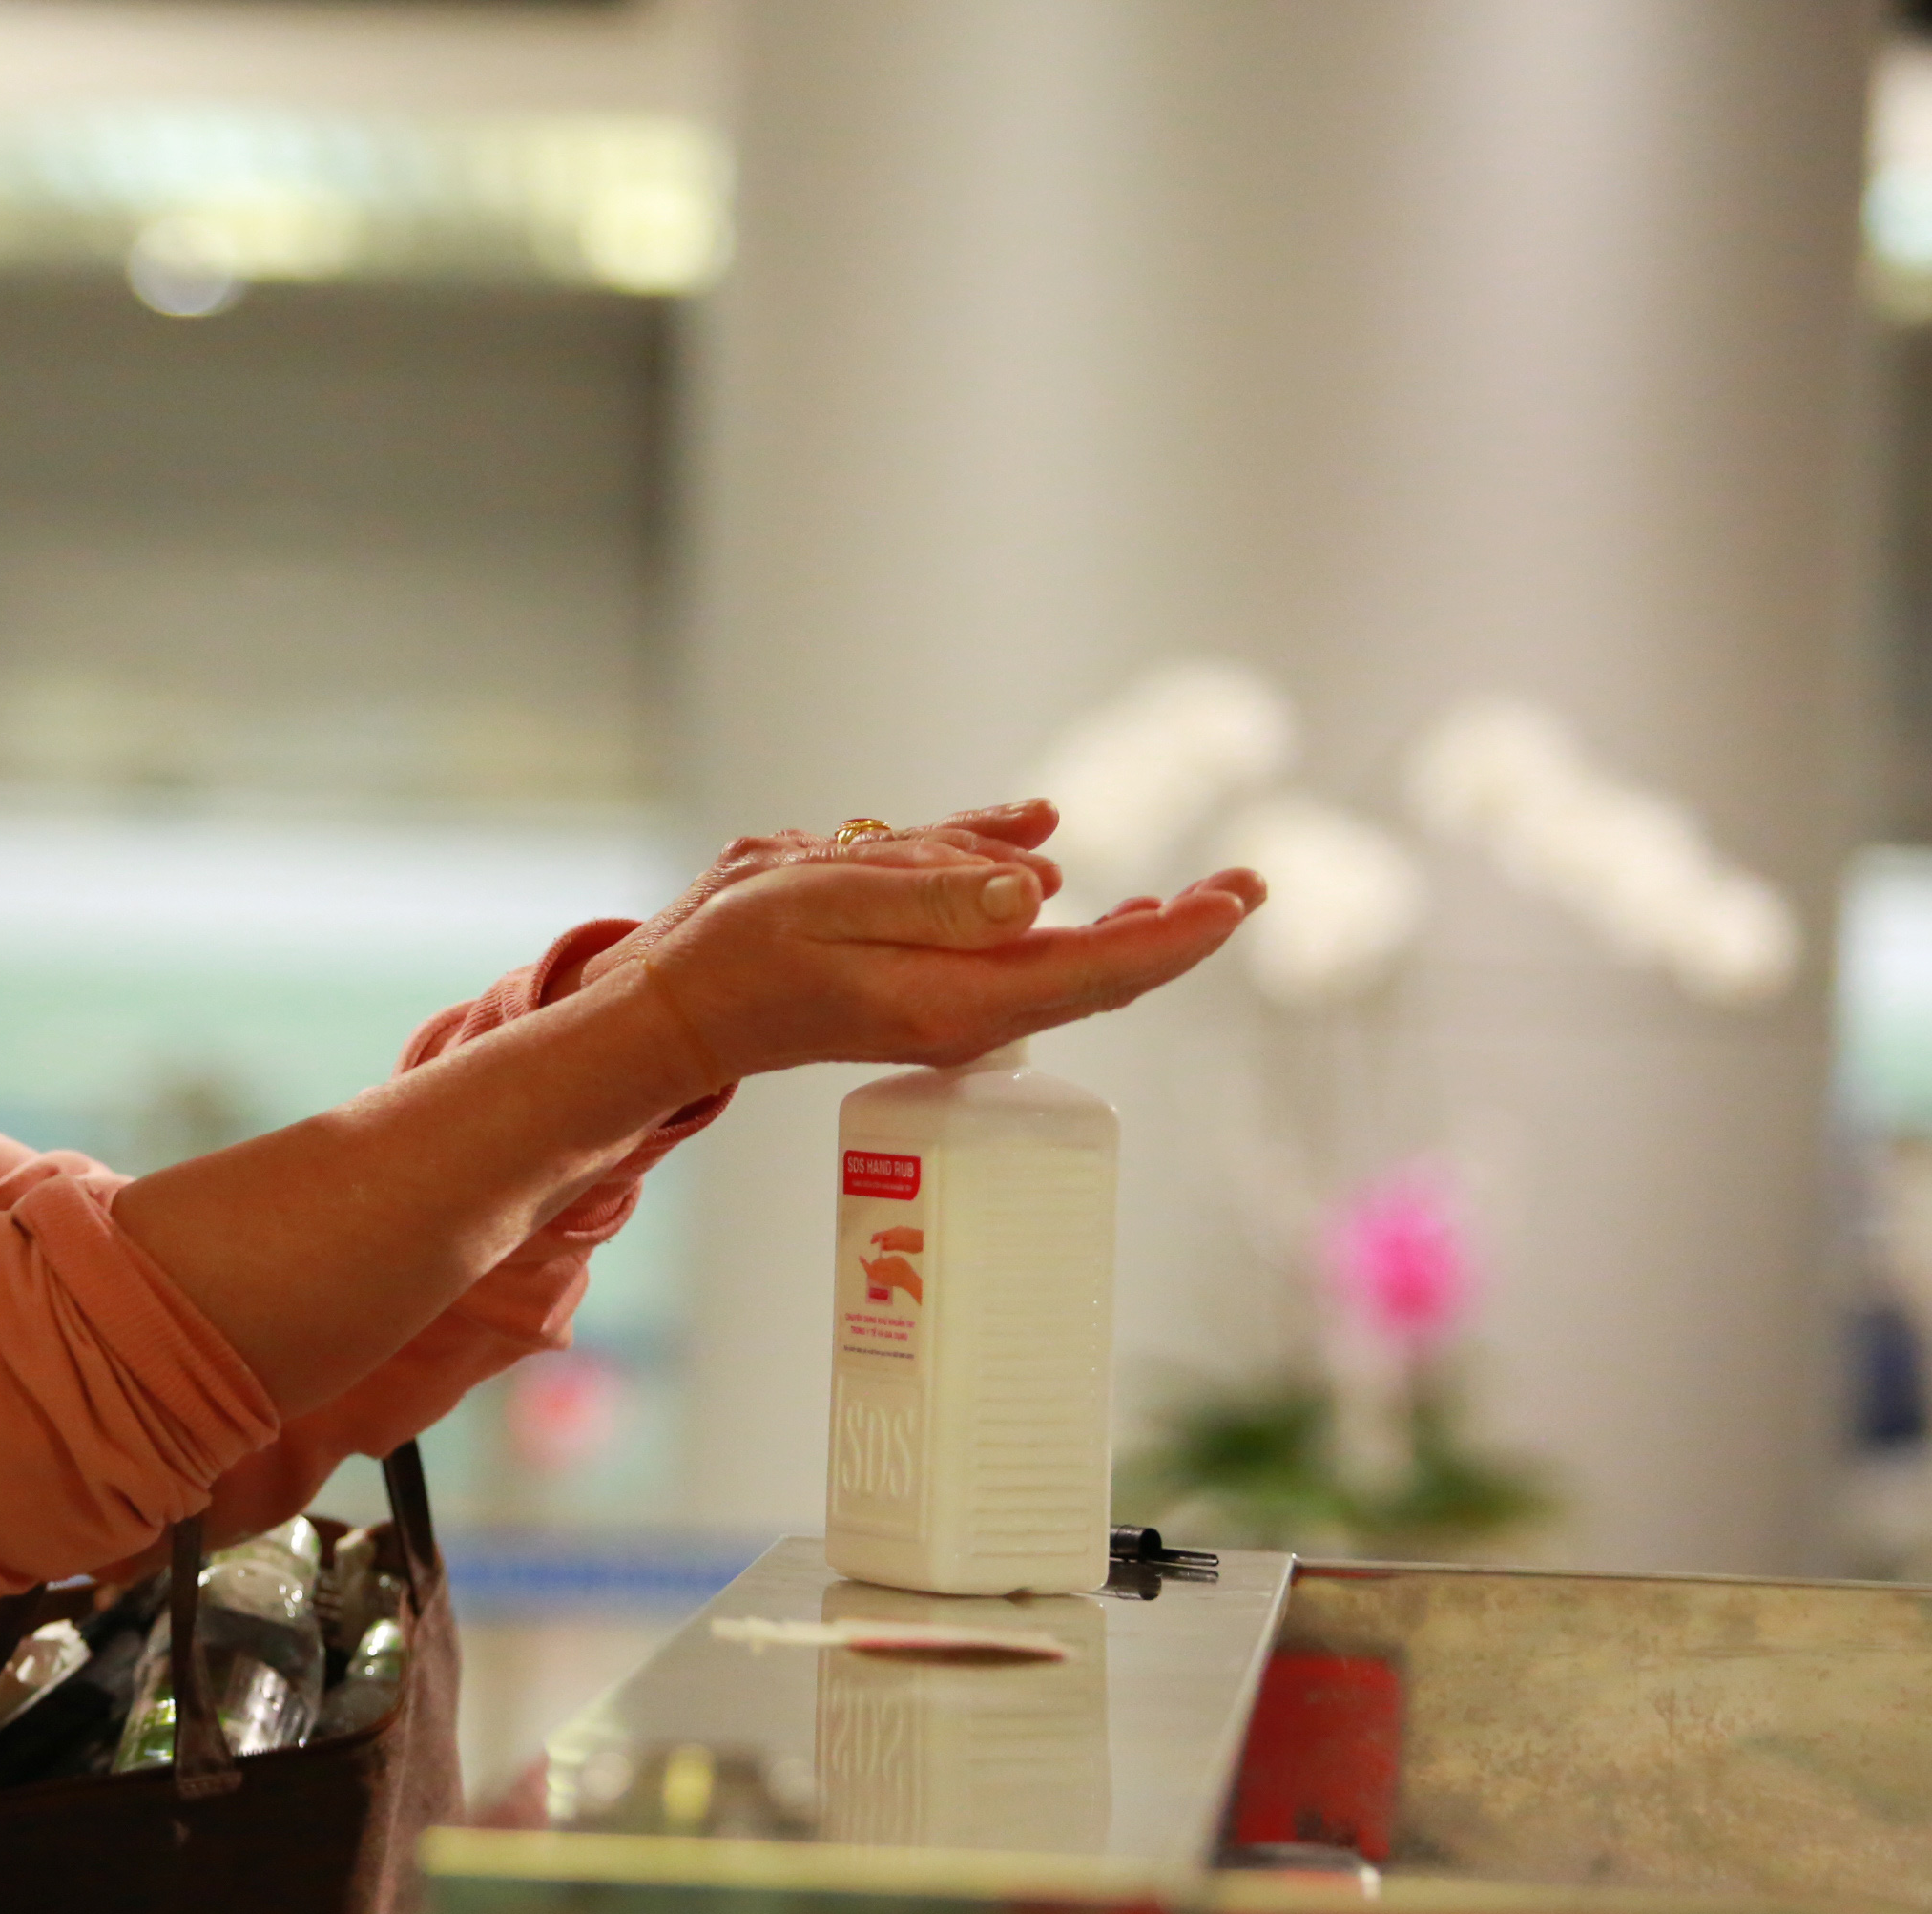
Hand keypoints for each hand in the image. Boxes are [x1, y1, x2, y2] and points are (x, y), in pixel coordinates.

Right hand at [632, 803, 1261, 1079]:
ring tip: (1198, 900)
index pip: (1102, 969)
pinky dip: (1052, 917)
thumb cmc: (743, 948)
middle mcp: (970, 1014)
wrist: (682, 1008)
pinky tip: (1070, 881)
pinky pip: (1013, 951)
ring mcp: (951, 1008)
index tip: (1241, 895)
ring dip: (1128, 932)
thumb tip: (1040, 891)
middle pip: (1102, 974)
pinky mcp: (929, 994)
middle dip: (1177, 933)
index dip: (1182, 934)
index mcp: (959, 997)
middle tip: (1249, 885)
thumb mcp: (831, 897)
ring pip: (1064, 965)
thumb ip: (936, 893)